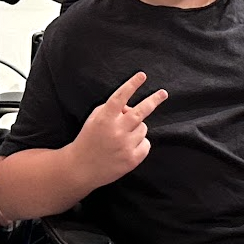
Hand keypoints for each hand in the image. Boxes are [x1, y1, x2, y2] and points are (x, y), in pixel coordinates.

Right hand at [70, 72, 166, 186]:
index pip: (120, 97)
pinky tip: (128, 147)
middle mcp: (116, 131)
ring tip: (124, 136)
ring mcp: (125, 146)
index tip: (142, 75)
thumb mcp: (94, 119)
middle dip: (153, 100)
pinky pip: (146, 143)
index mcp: (104, 119)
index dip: (132, 85)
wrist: (80, 168)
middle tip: (163, 93)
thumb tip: (130, 107)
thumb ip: (111, 109)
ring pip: (143, 128)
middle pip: (140, 112)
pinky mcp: (132, 159)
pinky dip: (140, 143)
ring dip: (137, 128)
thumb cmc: (88, 140)